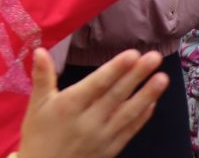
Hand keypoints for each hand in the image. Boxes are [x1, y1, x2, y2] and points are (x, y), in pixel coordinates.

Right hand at [16, 48, 167, 157]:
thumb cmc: (38, 135)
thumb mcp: (35, 105)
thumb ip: (41, 77)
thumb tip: (40, 50)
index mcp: (69, 106)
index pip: (97, 84)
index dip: (115, 69)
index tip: (133, 54)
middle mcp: (88, 122)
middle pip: (116, 95)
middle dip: (137, 75)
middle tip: (154, 57)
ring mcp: (101, 137)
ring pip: (127, 114)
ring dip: (146, 96)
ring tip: (163, 78)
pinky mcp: (109, 150)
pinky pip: (129, 132)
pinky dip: (142, 118)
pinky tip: (153, 103)